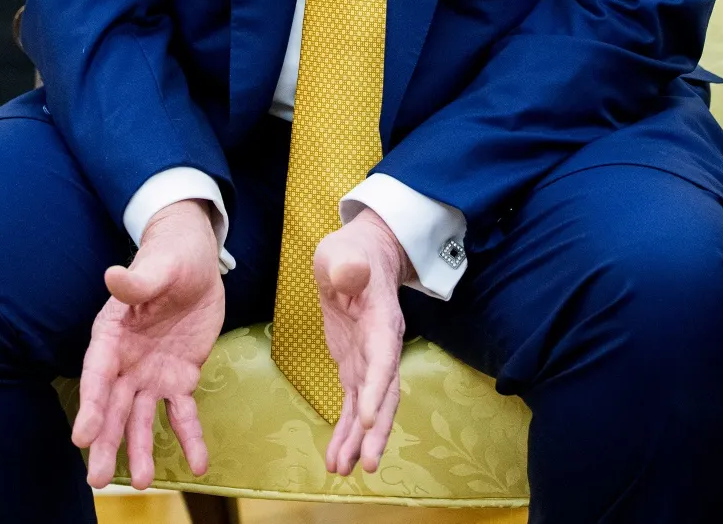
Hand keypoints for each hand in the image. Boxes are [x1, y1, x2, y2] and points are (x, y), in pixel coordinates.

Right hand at [72, 200, 225, 489]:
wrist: (196, 264)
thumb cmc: (170, 258)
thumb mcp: (158, 267)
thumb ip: (137, 282)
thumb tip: (113, 276)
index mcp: (111, 336)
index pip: (97, 375)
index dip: (90, 405)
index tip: (82, 437)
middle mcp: (126, 362)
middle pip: (112, 407)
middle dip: (105, 442)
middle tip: (98, 480)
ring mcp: (151, 374)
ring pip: (141, 418)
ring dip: (140, 449)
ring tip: (143, 482)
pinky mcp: (179, 379)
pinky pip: (182, 413)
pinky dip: (189, 438)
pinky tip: (198, 464)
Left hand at [314, 207, 412, 475]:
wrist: (365, 256)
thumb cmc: (351, 252)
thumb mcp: (341, 252)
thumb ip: (346, 265)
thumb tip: (349, 273)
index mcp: (381, 320)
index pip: (383, 358)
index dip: (378, 387)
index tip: (370, 418)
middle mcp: (382, 346)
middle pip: (386, 393)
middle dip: (377, 430)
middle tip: (367, 463)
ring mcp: (370, 360)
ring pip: (371, 408)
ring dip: (359, 440)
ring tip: (342, 470)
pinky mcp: (356, 368)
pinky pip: (355, 406)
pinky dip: (347, 432)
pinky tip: (336, 458)